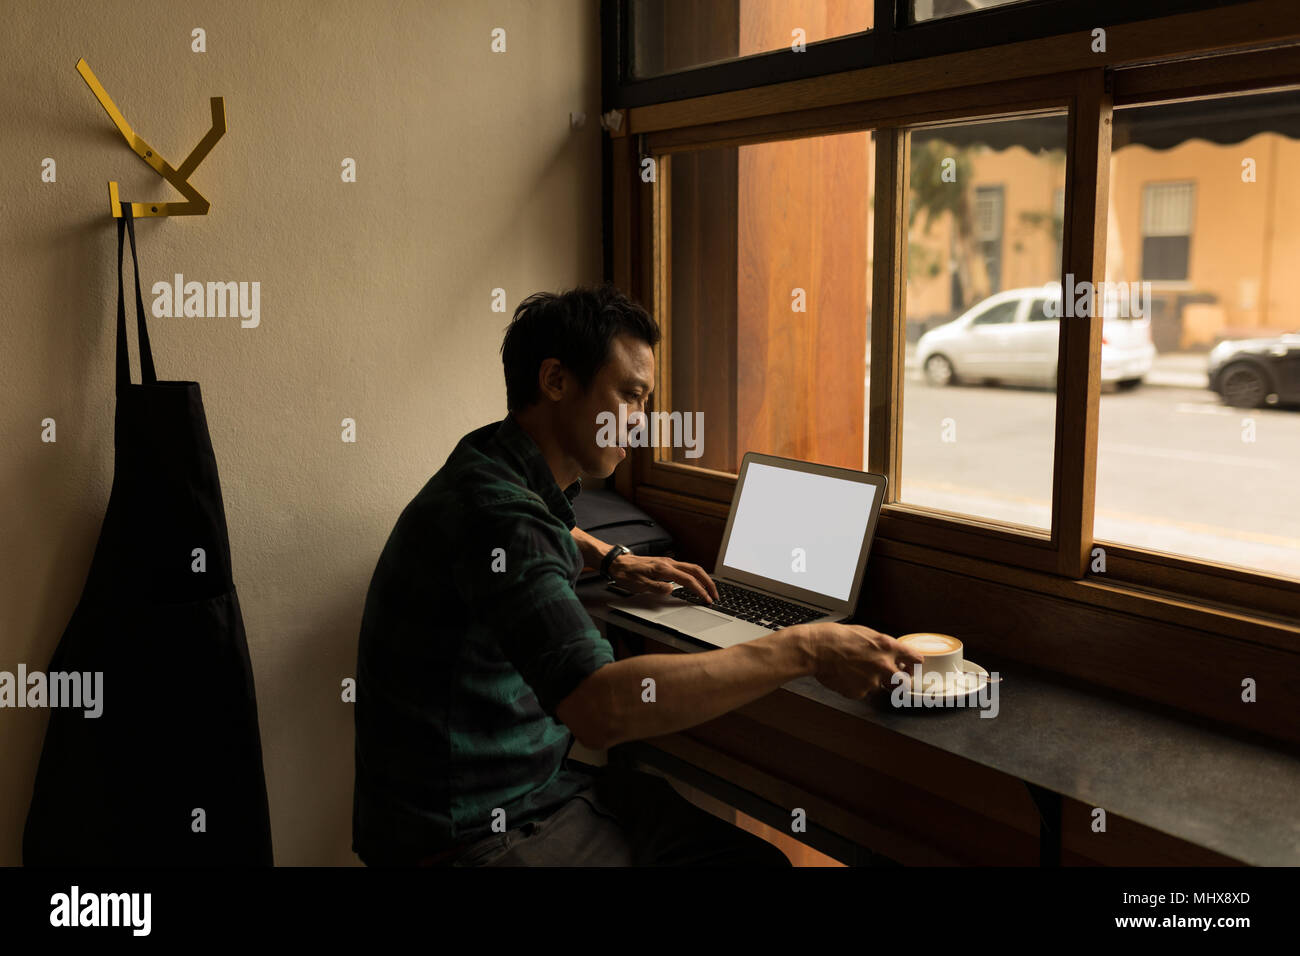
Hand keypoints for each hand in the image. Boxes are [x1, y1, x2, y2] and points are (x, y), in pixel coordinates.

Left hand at [608, 554, 718, 603]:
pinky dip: (695, 575)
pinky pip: (685, 568)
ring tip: (708, 590)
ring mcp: (668, 562)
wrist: (617, 562)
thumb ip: (656, 588)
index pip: (688, 579)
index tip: (706, 599)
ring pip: (692, 567)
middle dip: (708, 582)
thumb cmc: (626, 573)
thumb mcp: (639, 584)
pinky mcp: (665, 563)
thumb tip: (671, 590)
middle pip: (696, 570)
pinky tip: (695, 582)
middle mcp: (669, 563)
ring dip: (703, 578)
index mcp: (664, 569)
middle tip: (715, 595)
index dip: (699, 590)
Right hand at [800, 622, 924, 698]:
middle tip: (889, 678)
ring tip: (856, 671)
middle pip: (905, 682)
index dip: (914, 664)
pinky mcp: (860, 693)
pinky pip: (863, 692)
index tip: (912, 667)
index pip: (916, 659)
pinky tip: (846, 676)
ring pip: (880, 687)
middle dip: (899, 681)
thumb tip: (892, 654)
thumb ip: (883, 646)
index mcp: (888, 647)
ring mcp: (873, 681)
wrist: (817, 649)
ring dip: (873, 682)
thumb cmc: (837, 638)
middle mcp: (884, 665)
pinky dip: (857, 687)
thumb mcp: (866, 633)